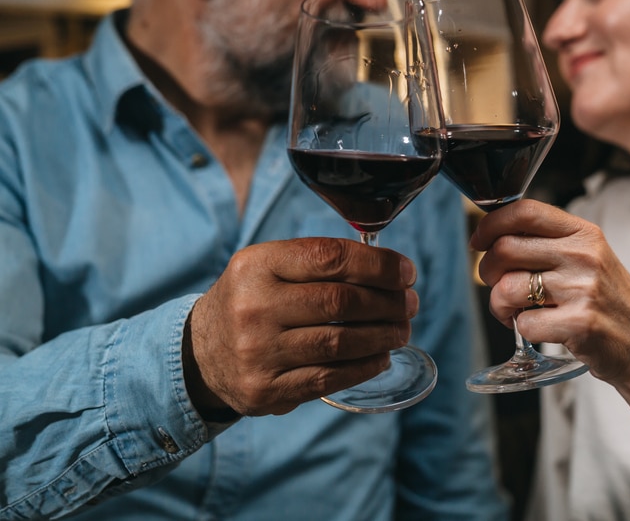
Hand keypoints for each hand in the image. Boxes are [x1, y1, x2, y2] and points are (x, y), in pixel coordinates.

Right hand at [183, 237, 417, 416]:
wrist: (201, 352)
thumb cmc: (253, 300)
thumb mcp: (270, 266)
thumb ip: (320, 261)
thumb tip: (390, 269)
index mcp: (257, 265)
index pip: (330, 258)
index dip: (379, 266)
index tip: (406, 273)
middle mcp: (254, 307)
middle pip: (341, 302)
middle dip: (388, 303)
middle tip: (410, 304)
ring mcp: (258, 352)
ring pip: (340, 343)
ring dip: (383, 336)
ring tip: (401, 330)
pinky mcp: (265, 389)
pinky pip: (329, 378)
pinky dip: (364, 367)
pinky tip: (381, 357)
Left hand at [470, 199, 629, 387]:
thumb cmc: (611, 304)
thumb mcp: (590, 260)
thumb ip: (550, 244)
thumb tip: (494, 236)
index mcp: (584, 233)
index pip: (524, 210)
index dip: (490, 224)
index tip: (479, 241)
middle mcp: (584, 255)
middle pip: (504, 249)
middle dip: (487, 271)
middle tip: (498, 286)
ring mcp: (583, 289)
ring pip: (506, 288)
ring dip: (499, 306)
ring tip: (516, 313)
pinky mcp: (579, 323)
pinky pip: (523, 324)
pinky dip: (522, 330)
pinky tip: (539, 330)